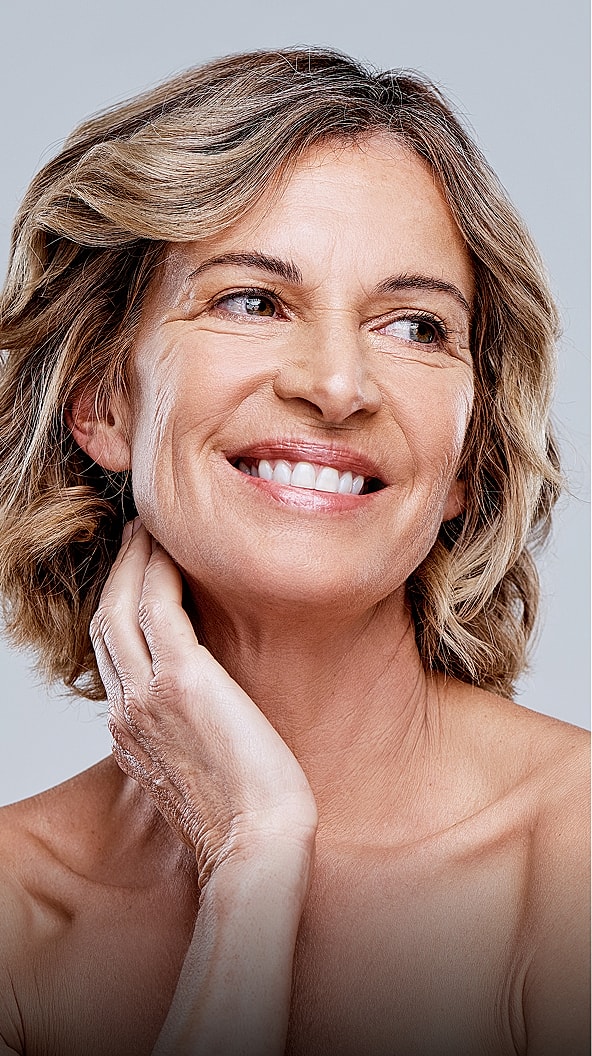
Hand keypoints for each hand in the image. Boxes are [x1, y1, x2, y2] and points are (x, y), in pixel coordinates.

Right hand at [90, 520, 317, 884]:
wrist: (255, 848)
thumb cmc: (246, 819)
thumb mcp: (200, 773)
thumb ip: (188, 735)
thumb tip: (210, 712)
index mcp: (129, 733)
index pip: (113, 652)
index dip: (120, 605)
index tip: (140, 574)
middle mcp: (127, 711)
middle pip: (106, 621)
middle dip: (120, 572)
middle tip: (138, 536)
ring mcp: (147, 696)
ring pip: (123, 606)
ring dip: (136, 561)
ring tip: (153, 530)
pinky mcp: (183, 682)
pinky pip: (159, 608)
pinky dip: (162, 573)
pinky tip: (176, 550)